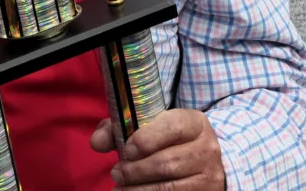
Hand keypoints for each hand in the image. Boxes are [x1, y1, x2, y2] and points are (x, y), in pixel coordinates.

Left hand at [90, 110, 224, 189]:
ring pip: (170, 186)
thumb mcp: (147, 125)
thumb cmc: (166, 138)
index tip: (126, 150)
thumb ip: (117, 128)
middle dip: (135, 170)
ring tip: (120, 187)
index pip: (172, 127)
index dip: (146, 139)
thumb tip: (96, 143)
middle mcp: (207, 148)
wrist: (202, 158)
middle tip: (116, 173)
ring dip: (138, 189)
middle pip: (167, 162)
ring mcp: (209, 174)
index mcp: (193, 122)